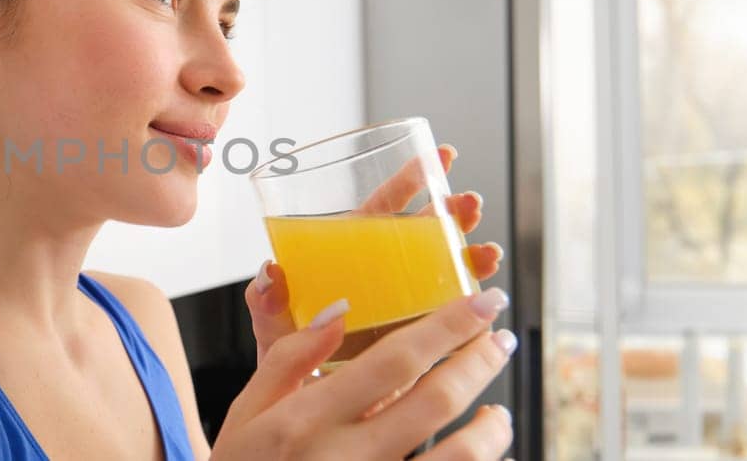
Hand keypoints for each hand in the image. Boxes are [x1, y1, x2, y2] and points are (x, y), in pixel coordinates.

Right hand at [211, 290, 517, 459]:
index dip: (447, 327)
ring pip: (458, 457)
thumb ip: (287, 358)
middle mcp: (345, 456)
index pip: (393, 361)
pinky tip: (482, 446)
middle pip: (436, 401)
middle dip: (479, 361)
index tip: (481, 302)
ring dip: (490, 427)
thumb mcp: (246, 411)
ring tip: (497, 410)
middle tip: (500, 336)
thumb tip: (339, 310)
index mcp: (306, 419)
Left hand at [246, 144, 501, 364]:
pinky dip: (477, 313)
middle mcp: (385, 280)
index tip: (441, 156)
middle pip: (424, 235)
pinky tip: (489, 310)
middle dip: (452, 214)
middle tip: (470, 204)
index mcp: (349, 261)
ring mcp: (410, 310)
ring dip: (472, 257)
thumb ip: (266, 304)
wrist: (306, 421)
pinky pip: (459, 322)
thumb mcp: (274, 332)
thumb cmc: (288, 366)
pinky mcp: (426, 346)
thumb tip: (270, 273)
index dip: (409, 182)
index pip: (380, 210)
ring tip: (487, 253)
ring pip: (448, 273)